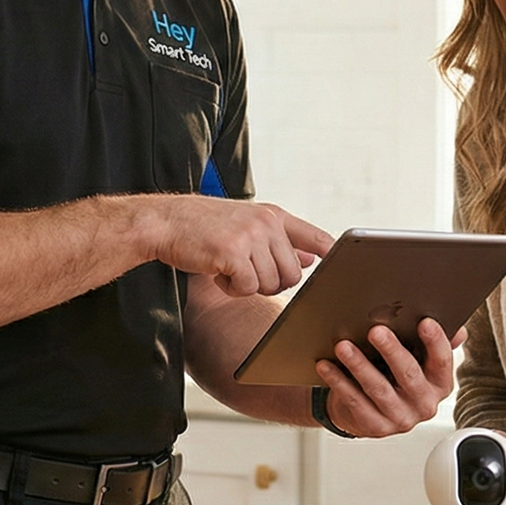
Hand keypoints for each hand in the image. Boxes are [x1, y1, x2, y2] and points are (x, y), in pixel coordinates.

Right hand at [147, 196, 331, 296]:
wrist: (164, 222)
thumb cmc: (204, 226)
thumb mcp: (246, 225)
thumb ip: (280, 241)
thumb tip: (313, 261)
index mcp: (273, 215)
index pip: (316, 237)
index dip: (330, 256)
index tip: (340, 268)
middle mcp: (266, 223)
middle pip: (293, 275)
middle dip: (272, 283)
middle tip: (246, 272)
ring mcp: (250, 236)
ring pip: (271, 284)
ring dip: (249, 286)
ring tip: (228, 268)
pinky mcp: (232, 253)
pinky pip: (247, 288)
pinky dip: (232, 289)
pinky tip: (217, 273)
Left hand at [316, 319, 465, 437]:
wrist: (371, 410)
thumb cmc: (395, 376)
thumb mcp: (418, 359)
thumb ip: (434, 344)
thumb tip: (458, 330)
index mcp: (439, 384)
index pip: (442, 361)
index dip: (435, 341)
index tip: (424, 322)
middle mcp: (424, 404)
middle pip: (408, 374)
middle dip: (391, 350)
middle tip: (376, 331)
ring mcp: (400, 418)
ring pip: (378, 389)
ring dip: (359, 365)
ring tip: (343, 346)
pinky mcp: (376, 427)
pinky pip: (355, 402)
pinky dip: (339, 382)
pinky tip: (327, 366)